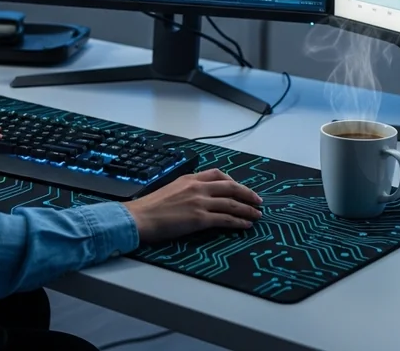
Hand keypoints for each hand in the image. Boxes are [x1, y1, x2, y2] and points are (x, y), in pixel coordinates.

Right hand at [124, 169, 262, 243]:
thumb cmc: (150, 207)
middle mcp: (197, 188)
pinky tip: (245, 225)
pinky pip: (225, 219)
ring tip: (257, 215)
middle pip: (230, 187)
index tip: (241, 188)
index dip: (233, 181)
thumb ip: (186, 189)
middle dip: (247, 194)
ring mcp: (200, 202)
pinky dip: (238, 221)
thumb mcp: (170, 189)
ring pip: (231, 203)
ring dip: (247, 209)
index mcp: (190, 179)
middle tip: (258, 201)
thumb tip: (198, 197)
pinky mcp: (200, 219)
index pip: (217, 174)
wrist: (140, 217)